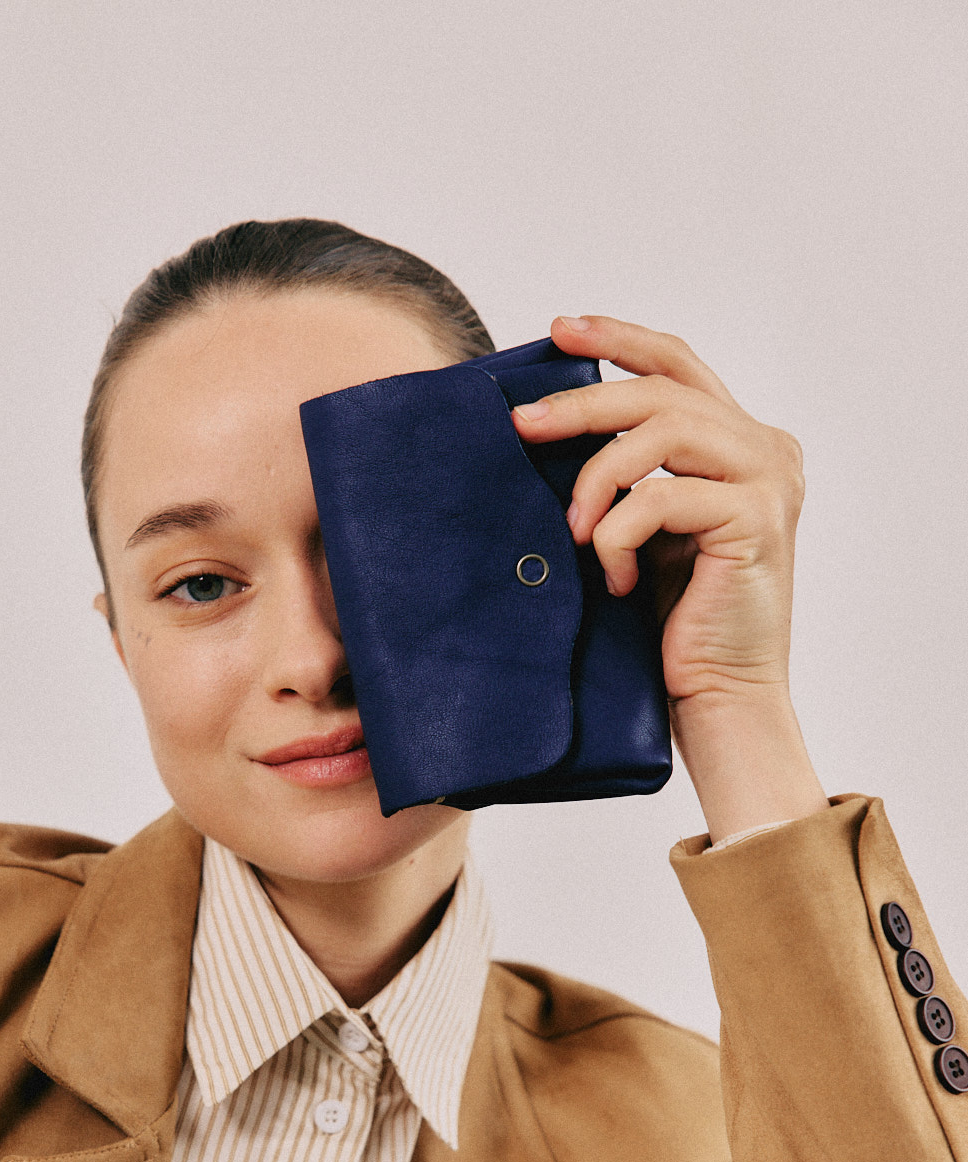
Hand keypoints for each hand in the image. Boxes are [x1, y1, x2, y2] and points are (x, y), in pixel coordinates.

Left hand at [512, 316, 827, 842]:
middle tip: (523, 423)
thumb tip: (546, 425)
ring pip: (661, 432)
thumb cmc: (671, 626)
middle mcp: (767, 449)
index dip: (618, 338)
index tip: (558, 330)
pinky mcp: (758, 519)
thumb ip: (626, 473)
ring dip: (598, 478)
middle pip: (662, 390)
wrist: (718, 698)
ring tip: (573, 530)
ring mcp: (771, 480)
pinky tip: (616, 578)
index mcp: (742, 443)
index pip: (678, 365)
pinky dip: (621, 535)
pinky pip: (661, 497)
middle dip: (582, 403)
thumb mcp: (642, 530)